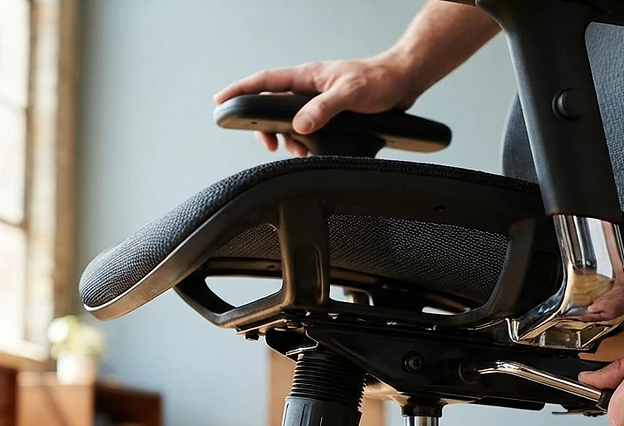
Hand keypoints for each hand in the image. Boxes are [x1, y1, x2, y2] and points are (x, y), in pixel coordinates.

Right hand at [214, 55, 419, 156]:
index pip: (265, 81)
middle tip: (269, 144)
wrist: (403, 82)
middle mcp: (309, 88)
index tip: (221, 101)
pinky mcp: (329, 113)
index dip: (240, 90)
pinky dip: (305, 141)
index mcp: (307, 77)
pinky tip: (311, 149)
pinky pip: (307, 128)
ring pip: (290, 122)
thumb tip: (300, 126)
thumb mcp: (349, 94)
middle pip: (272, 106)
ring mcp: (318, 101)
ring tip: (299, 150)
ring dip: (290, 139)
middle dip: (266, 127)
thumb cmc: (378, 80)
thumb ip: (323, 109)